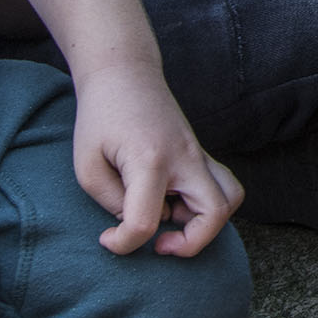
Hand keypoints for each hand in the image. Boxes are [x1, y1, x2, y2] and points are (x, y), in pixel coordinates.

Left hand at [67, 64, 241, 257]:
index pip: (146, 222)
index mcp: (150, 160)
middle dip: (189, 244)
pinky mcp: (199, 153)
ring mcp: (197, 153)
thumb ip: (111, 202)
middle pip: (215, 213)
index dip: (124, 244)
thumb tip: (135, 222)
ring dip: (206, 222)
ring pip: (231, 198)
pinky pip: (222, 185)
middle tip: (157, 244)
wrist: (124, 73)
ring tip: (172, 222)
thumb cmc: (101, 116)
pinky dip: (205, 205)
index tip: (106, 238)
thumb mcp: (87, 164)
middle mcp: (185, 157)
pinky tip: (173, 203)